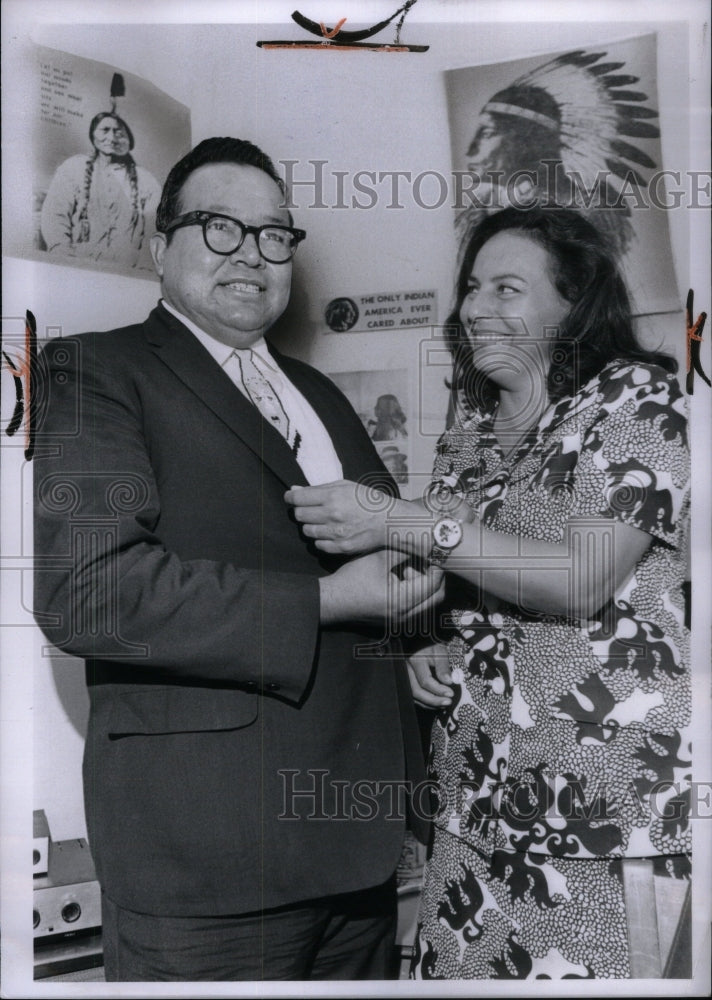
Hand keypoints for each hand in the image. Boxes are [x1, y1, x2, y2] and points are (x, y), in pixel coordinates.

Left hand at [285, 480, 404, 554]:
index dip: (290, 497)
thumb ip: (319, 488)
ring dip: (310, 525)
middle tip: (309, 509)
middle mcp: (332, 514)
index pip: (298, 497)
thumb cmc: (367, 500)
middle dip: (300, 510)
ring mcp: (336, 533)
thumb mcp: (346, 486)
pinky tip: (329, 533)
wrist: (389, 521)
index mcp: (333, 496)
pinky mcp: (341, 547)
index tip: (290, 497)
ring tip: (321, 521)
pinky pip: (318, 545)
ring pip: (306, 531)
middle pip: (299, 514)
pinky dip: (320, 539)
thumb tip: (294, 490)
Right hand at [319, 549, 444, 625]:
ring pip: (428, 603)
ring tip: (407, 568)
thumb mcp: (380, 559)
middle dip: (434, 577)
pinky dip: (416, 593)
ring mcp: (401, 621)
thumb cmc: (352, 578)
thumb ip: (403, 551)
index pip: (434, 583)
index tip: (432, 552)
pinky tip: (401, 578)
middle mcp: (406, 615)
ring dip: (424, 585)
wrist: (332, 600)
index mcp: (403, 600)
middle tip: (425, 560)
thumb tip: (423, 543)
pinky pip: (417, 607)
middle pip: (437, 596)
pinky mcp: (396, 621)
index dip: (437, 566)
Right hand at [406, 643, 453, 707]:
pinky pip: (413, 694)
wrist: (421, 642)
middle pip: (416, 690)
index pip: (425, 680)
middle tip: (448, 702)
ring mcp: (404, 675)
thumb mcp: (439, 651)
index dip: (438, 689)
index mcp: (415, 660)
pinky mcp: (406, 679)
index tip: (451, 693)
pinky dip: (424, 701)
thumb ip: (443, 666)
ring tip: (443, 704)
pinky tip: (435, 702)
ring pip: (413, 694)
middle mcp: (406, 669)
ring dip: (429, 702)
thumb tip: (448, 682)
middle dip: (433, 700)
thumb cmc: (431, 644)